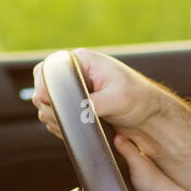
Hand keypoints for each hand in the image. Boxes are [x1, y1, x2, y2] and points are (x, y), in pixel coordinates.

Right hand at [31, 47, 155, 137]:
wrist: (149, 115)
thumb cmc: (139, 98)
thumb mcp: (116, 99)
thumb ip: (91, 103)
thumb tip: (74, 112)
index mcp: (81, 61)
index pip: (46, 70)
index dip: (44, 89)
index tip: (53, 105)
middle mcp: (74, 74)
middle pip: (41, 90)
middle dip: (51, 108)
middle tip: (73, 118)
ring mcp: (73, 91)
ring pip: (45, 107)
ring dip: (56, 120)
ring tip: (82, 123)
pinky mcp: (75, 106)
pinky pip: (55, 118)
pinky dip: (62, 127)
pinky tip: (79, 129)